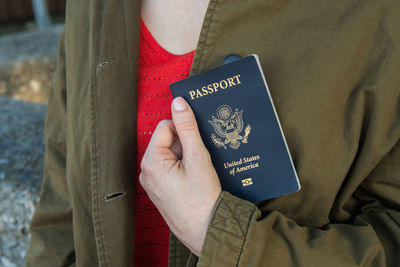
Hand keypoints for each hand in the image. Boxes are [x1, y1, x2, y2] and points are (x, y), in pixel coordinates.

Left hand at [139, 97, 221, 255]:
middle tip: (200, 160)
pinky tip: (195, 180)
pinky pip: (169, 170)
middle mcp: (146, 172)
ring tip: (199, 173)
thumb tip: (178, 102)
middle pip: (167, 142)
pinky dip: (183, 170)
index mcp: (151, 161)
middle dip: (185, 146)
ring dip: (185, 158)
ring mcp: (152, 183)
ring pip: (170, 156)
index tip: (197, 142)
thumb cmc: (202, 198)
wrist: (207, 230)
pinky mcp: (160, 191)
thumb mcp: (197, 157)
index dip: (184, 131)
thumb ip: (187, 127)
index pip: (165, 127)